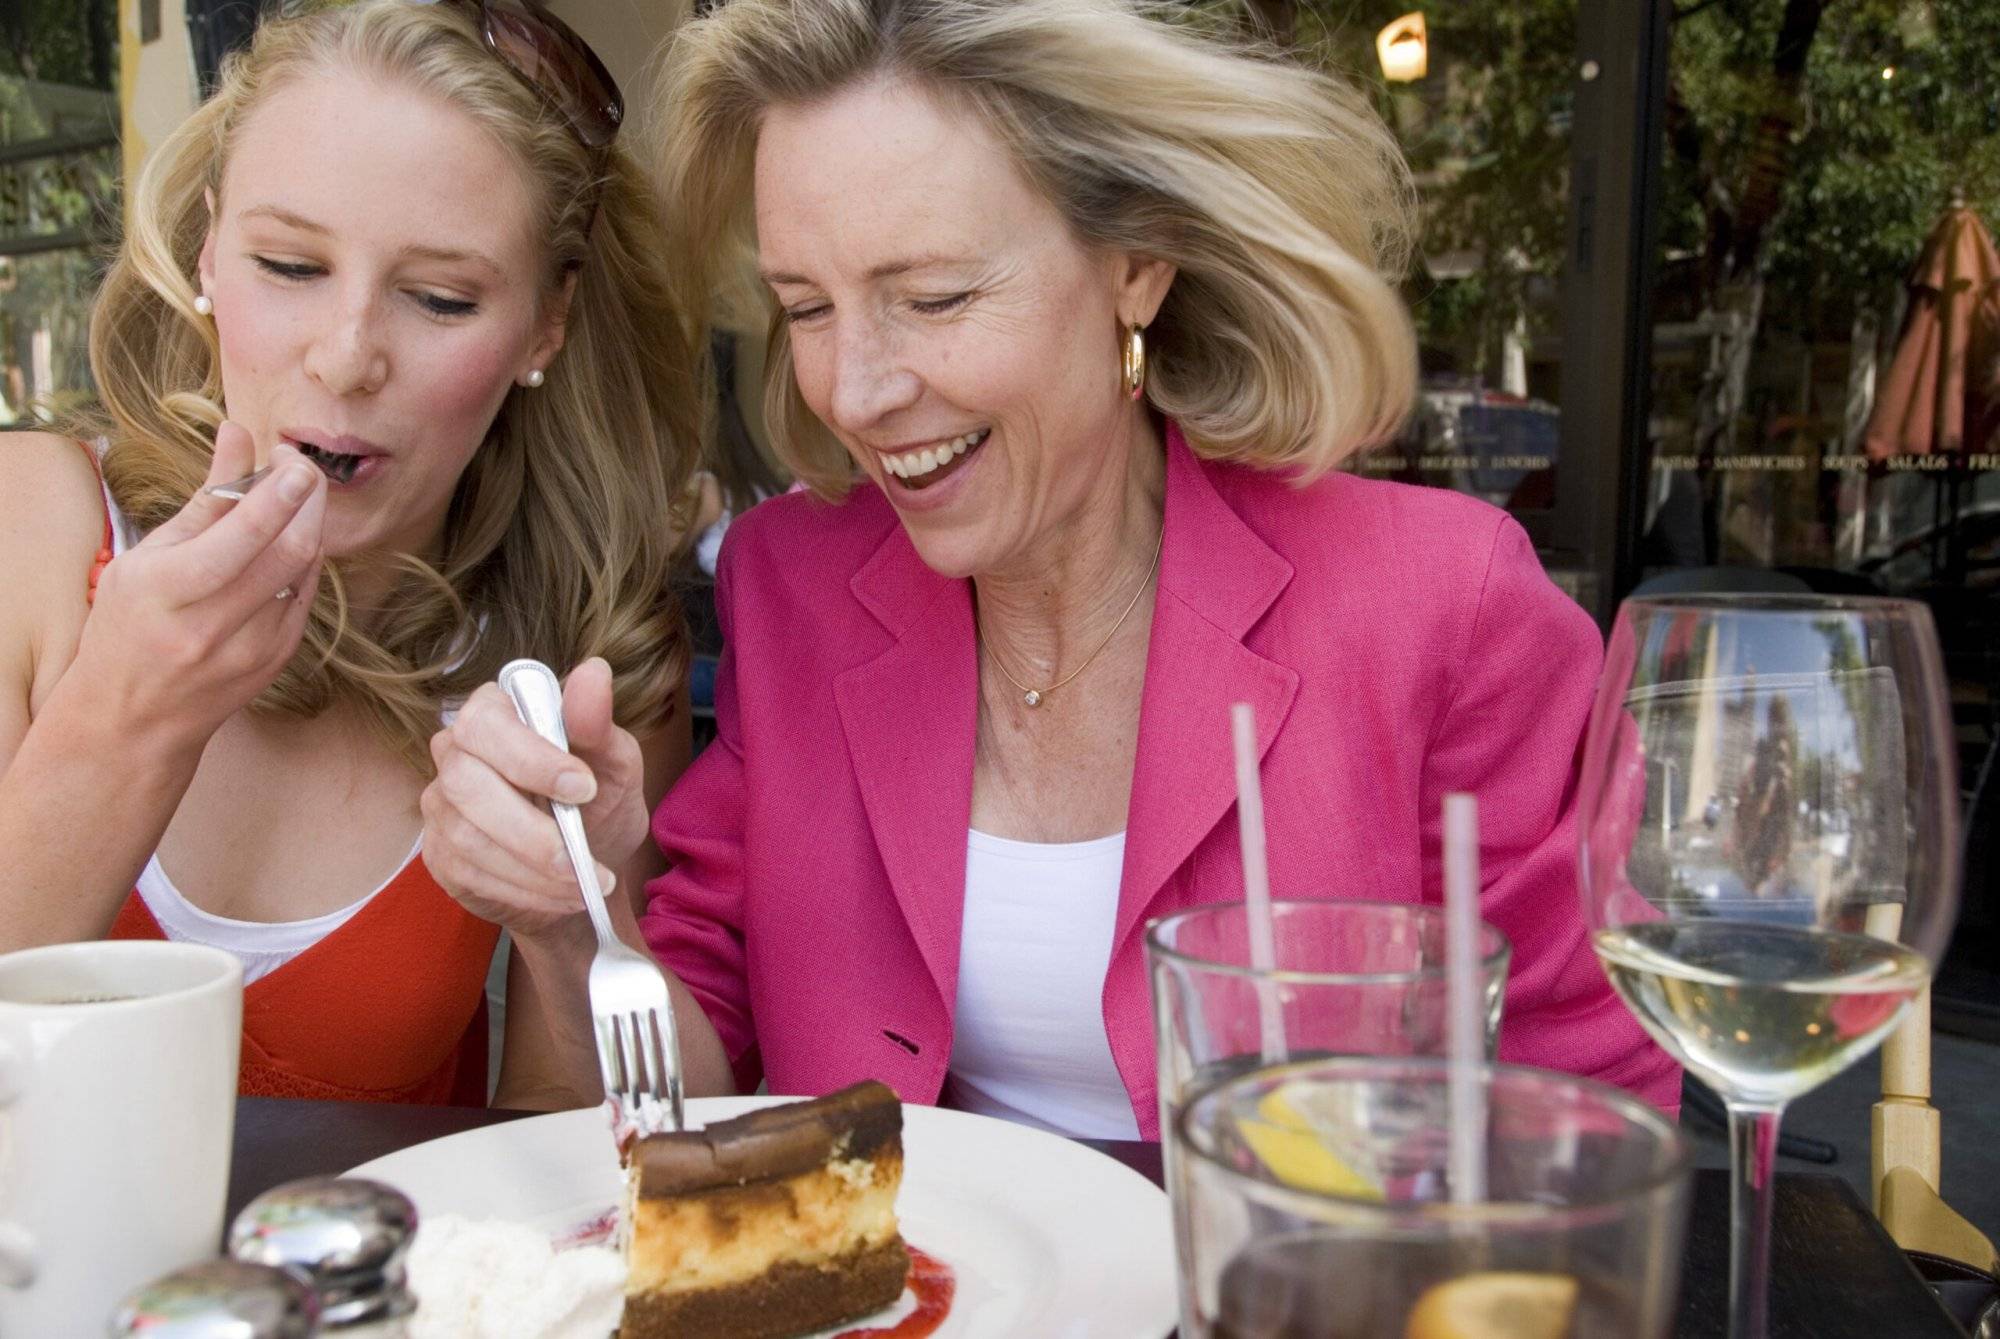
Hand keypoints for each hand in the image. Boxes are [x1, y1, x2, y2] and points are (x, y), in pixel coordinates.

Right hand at [72, 422, 325, 749]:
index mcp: (167, 592)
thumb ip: (204, 499)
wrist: (136, 717)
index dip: (277, 494)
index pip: (241, 538)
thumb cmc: (129, 623)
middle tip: (299, 467)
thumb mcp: (148, 557)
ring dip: (308, 524)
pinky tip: (291, 537)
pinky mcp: (278, 658)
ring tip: (294, 494)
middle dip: (305, 501)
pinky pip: (306, 593)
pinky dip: (304, 557)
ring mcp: (252, 648)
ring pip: (303, 570)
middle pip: (286, 552)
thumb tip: (237, 433)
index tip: (294, 460)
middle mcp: (212, 625)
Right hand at [421, 658, 648, 936]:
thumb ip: (597, 724)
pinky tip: (559, 896)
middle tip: (581, 858)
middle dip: (529, 829)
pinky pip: (469, 874)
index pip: (486, 722)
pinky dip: (524, 891)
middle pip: (464, 781)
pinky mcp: (440, 855)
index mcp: (496, 714)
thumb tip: (594, 671)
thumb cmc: (598, 803)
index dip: (530, 757)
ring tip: (582, 884)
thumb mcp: (614, 764)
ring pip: (467, 836)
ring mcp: (441, 805)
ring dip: (532, 870)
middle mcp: (456, 753)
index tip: (583, 788)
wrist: (586, 870)